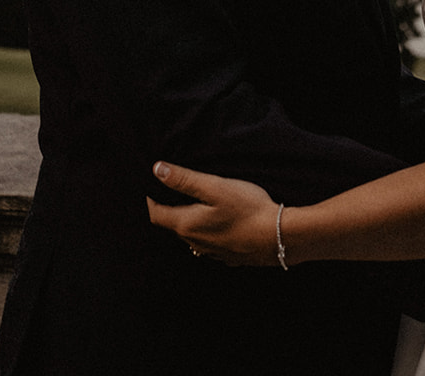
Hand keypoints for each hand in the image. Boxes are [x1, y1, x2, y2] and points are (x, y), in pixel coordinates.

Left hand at [146, 163, 279, 265]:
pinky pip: (206, 241)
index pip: (155, 214)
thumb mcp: (214, 187)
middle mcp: (194, 242)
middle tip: (166, 189)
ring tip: (190, 202)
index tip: (147, 186)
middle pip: (171, 225)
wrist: (277, 237)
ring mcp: (210, 251)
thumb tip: (157, 170)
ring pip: (189, 234)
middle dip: (166, 208)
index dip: (148, 199)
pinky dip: (203, 229)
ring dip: (186, 219)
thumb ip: (185, 179)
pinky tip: (215, 219)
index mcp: (186, 224)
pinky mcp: (226, 254)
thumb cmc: (247, 208)